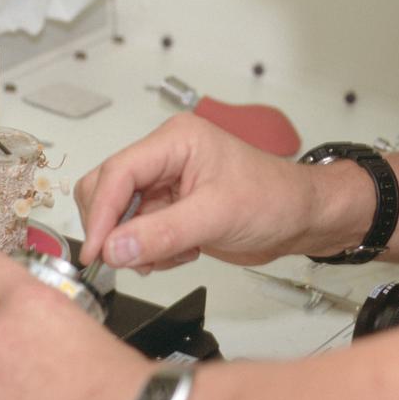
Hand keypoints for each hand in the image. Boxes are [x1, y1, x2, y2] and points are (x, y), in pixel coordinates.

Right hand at [74, 113, 319, 270]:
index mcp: (175, 140)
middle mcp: (165, 157)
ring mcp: (166, 184)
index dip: (101, 213)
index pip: (118, 172)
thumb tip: (115, 248)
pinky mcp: (170, 208)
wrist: (302, 218)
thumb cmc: (275, 199)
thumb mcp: (217, 216)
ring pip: (120, 216)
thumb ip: (162, 233)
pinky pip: (138, 233)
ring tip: (174, 253)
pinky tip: (183, 252)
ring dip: (137, 244)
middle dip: (116, 229)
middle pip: (108, 190)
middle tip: (130, 259)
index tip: (97, 251)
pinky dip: (151, 251)